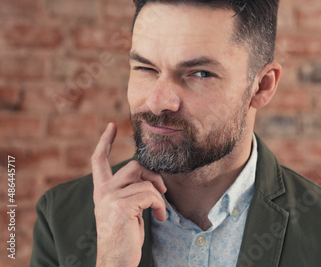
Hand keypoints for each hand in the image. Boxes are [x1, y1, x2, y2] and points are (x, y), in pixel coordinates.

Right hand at [91, 123, 166, 266]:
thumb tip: (152, 177)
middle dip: (153, 176)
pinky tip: (160, 217)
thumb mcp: (127, 209)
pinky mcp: (121, 206)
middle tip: (162, 191)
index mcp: (102, 191)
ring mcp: (110, 198)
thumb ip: (131, 190)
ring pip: (145, 181)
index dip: (105, 142)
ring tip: (160, 210)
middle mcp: (103, 192)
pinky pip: (151, 194)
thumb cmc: (125, 237)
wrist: (117, 261)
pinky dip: (160, 205)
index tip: (111, 126)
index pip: (99, 161)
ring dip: (159, 195)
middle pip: (134, 165)